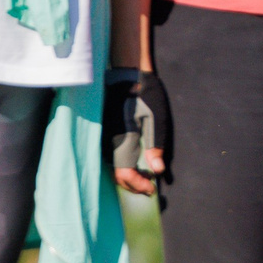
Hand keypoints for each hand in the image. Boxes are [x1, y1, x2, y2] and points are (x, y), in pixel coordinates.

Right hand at [107, 69, 169, 194]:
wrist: (127, 73)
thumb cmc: (145, 94)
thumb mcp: (156, 118)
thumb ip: (155, 145)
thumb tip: (158, 170)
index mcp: (122, 138)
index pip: (125, 174)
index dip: (138, 185)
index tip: (151, 189)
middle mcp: (109, 141)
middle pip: (117, 174)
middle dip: (133, 185)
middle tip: (149, 187)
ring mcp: (104, 137)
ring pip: (112, 167)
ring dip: (127, 176)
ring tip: (143, 178)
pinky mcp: (104, 133)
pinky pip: (110, 156)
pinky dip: (121, 165)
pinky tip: (134, 164)